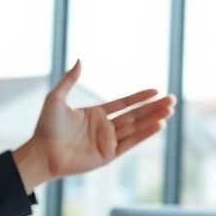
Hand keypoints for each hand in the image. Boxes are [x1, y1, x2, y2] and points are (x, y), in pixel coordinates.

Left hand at [12, 60, 175, 192]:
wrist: (42, 153)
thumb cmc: (46, 127)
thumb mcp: (56, 98)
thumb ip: (69, 80)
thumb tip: (79, 60)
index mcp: (95, 114)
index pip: (124, 104)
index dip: (140, 97)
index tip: (156, 91)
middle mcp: (105, 128)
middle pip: (135, 115)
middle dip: (154, 107)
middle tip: (172, 100)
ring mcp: (108, 142)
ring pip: (136, 128)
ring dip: (154, 118)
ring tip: (170, 110)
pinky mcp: (109, 155)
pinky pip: (130, 142)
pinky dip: (145, 134)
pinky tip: (158, 125)